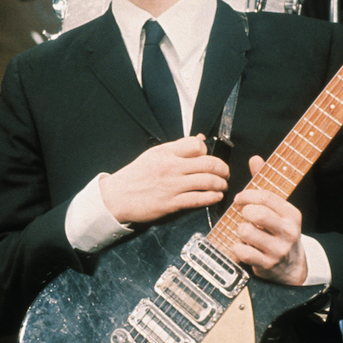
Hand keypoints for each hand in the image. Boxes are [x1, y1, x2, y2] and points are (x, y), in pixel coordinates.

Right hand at [99, 135, 228, 224]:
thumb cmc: (135, 175)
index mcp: (166, 153)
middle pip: (208, 163)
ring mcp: (172, 186)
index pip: (197, 145)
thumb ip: (178, 147)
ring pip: (207, 181)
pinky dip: (212, 197)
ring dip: (221, 184)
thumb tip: (201, 139)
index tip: (209, 158)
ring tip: (223, 185)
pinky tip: (216, 196)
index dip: (207, 151)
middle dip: (223, 169)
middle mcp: (171, 167)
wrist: (117, 197)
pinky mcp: (171, 203)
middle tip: (225, 173)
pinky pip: (199, 199)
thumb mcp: (154, 154)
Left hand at [229, 155, 306, 284]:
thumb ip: (265, 184)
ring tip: (245, 233)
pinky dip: (237, 248)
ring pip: (246, 231)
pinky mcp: (267, 264)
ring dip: (240, 230)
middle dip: (243, 212)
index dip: (247, 195)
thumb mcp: (277, 210)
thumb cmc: (278, 232)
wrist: (291, 267)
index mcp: (292, 214)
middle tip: (242, 215)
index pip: (266, 197)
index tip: (239, 198)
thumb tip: (255, 158)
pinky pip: (242, 251)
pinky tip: (244, 247)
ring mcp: (278, 249)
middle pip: (257, 213)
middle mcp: (288, 231)